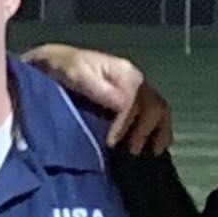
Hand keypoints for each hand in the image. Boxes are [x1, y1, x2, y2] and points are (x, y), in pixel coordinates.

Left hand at [29, 44, 171, 153]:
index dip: (126, 124)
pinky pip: (153, 116)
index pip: (136, 101)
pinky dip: (157, 132)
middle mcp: (136, 81)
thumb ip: (99, 89)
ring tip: (150, 153)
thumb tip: (122, 105)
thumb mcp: (77, 74)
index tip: (112, 143)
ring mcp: (136, 91)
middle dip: (145, 131)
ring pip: (160, 111)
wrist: (57, 62)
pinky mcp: (133, 101)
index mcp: (125, 73)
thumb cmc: (64, 68)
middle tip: (131, 151)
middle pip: (155, 106)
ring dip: (158, 133)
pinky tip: (152, 148)